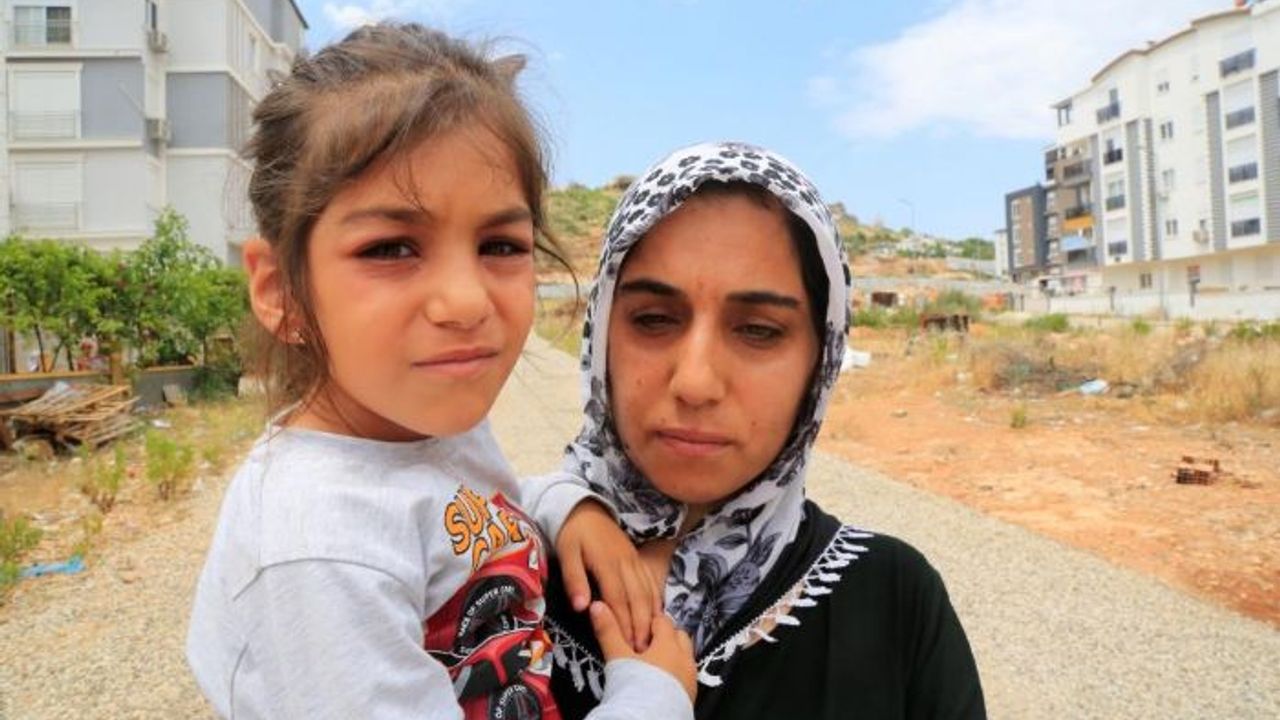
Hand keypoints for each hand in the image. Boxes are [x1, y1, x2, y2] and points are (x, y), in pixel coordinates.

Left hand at [557, 500, 661, 651]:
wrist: (585, 509)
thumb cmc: (573, 534)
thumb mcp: (567, 554)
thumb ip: (575, 580)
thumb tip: (582, 608)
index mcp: (607, 564)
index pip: (618, 599)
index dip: (624, 623)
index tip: (627, 644)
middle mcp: (625, 563)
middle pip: (638, 598)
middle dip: (641, 625)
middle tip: (642, 648)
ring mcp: (634, 560)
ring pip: (647, 591)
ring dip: (650, 615)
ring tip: (651, 637)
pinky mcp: (637, 559)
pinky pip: (651, 580)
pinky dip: (656, 599)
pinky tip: (657, 614)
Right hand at [591, 601, 696, 702]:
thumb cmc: (635, 688)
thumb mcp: (617, 658)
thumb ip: (608, 631)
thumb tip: (597, 606)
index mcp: (669, 644)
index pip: (662, 620)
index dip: (648, 622)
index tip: (635, 631)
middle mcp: (685, 659)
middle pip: (678, 636)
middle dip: (664, 638)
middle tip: (643, 648)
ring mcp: (691, 679)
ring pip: (685, 657)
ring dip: (672, 657)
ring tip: (651, 666)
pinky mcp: (691, 696)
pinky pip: (686, 677)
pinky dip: (675, 675)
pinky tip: (659, 684)